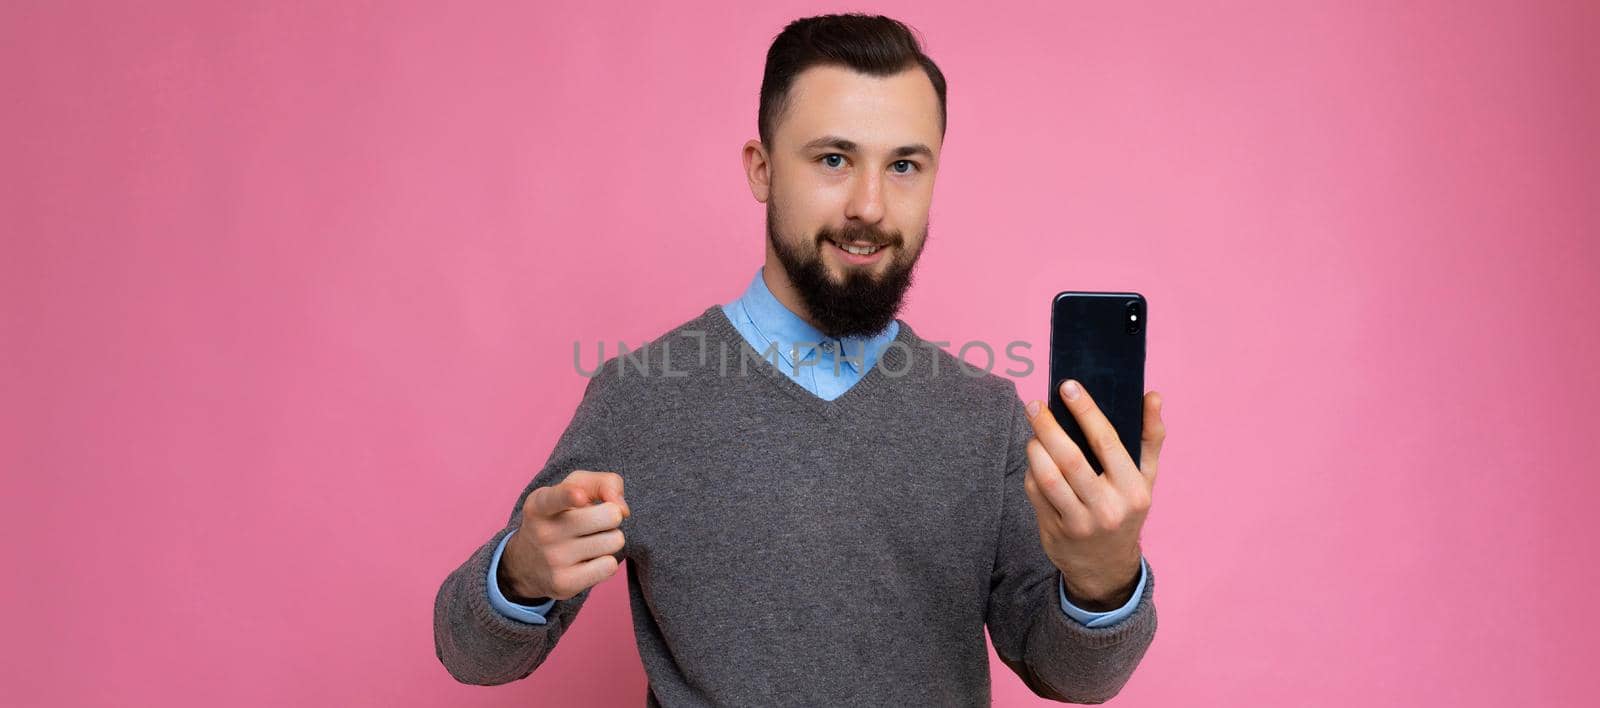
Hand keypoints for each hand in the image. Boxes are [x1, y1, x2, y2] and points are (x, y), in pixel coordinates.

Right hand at [499, 470, 630, 600]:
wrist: (526, 562)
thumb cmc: (561, 515)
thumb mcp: (574, 487)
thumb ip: (604, 483)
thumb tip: (622, 509)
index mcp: (541, 504)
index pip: (557, 498)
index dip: (571, 495)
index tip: (580, 496)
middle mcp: (544, 532)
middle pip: (610, 516)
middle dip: (611, 516)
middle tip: (594, 522)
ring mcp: (553, 560)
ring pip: (614, 541)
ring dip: (609, 539)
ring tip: (589, 541)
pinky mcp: (564, 584)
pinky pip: (610, 566)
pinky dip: (606, 562)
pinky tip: (587, 561)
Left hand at [1022, 380, 1165, 609]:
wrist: (1106, 567)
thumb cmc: (1126, 510)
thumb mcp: (1146, 479)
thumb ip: (1150, 436)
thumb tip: (1152, 395)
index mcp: (1133, 490)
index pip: (1107, 442)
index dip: (1085, 411)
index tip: (1068, 386)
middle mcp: (1107, 508)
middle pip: (1070, 459)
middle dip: (1049, 426)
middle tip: (1036, 405)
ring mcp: (1079, 523)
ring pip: (1048, 477)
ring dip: (1035, 447)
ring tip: (1034, 431)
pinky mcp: (1054, 531)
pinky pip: (1036, 492)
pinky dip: (1032, 470)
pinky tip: (1035, 458)